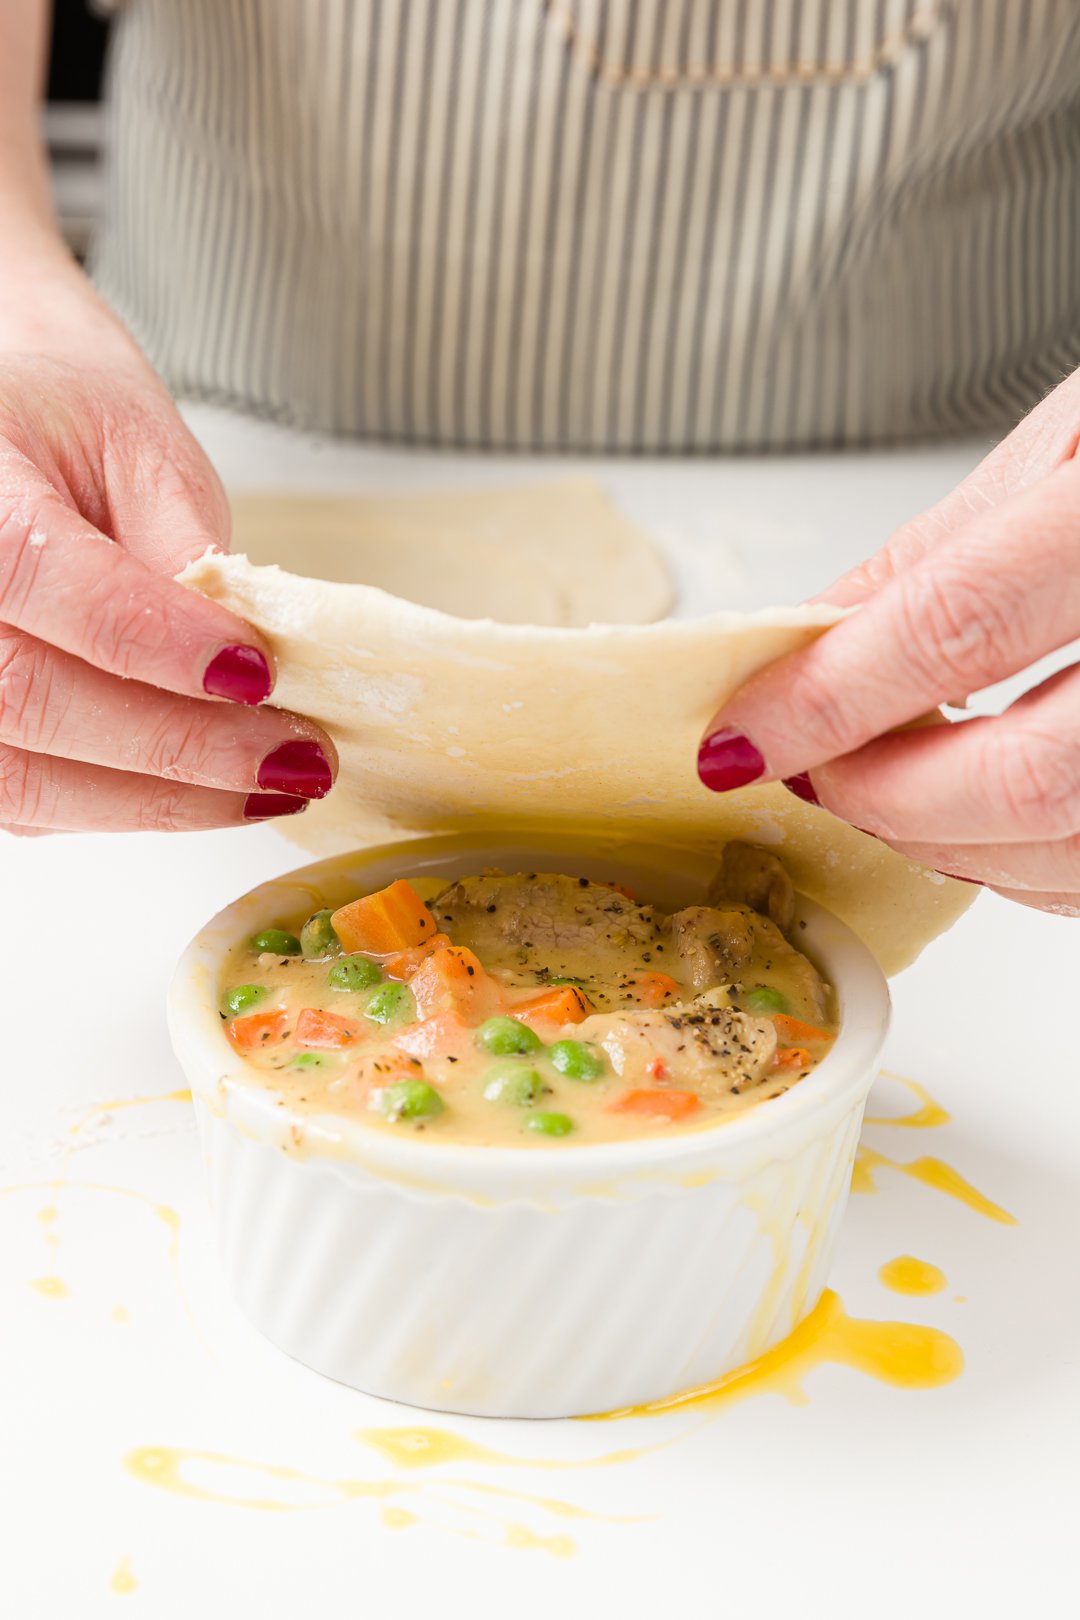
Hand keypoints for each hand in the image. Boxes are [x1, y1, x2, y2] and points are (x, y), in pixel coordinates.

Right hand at [0, 339, 335, 835]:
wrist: (10, 436)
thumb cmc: (69, 427)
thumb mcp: (143, 452)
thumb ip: (184, 550)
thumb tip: (249, 663)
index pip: (40, 577)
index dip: (154, 639)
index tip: (257, 671)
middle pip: (25, 698)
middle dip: (179, 744)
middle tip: (297, 756)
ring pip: (25, 776)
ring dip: (162, 798)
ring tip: (274, 785)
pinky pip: (32, 802)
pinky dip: (131, 806)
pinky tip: (215, 792)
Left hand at [697, 367, 1079, 914]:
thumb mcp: (1076, 440)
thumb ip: (938, 554)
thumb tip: (810, 642)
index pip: (961, 625)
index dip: (833, 698)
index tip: (745, 734)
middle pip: (1029, 781)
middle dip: (887, 798)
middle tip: (808, 771)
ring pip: (1074, 854)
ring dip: (949, 845)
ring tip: (881, 790)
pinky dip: (1025, 867)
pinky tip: (974, 822)